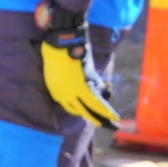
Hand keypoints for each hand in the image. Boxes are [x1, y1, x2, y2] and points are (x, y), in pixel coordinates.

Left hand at [35, 0, 119, 128]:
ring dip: (102, 116)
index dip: (79, 109)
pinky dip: (105, 110)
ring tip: (112, 123)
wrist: (60, 41)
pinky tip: (113, 116)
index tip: (87, 112)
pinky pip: (95, 102)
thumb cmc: (57, 49)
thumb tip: (79, 82)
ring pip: (89, 108)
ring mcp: (72, 90)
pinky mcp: (83, 86)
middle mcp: (62, 93)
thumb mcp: (56, 68)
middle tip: (103, 125)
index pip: (68, 105)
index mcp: (54, 89)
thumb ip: (64, 79)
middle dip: (92, 117)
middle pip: (79, 110)